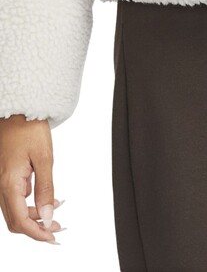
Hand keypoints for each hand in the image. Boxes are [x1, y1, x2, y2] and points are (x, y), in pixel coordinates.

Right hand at [0, 114, 65, 244]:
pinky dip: (31, 204)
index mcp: (9, 184)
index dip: (37, 233)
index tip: (53, 238)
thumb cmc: (30, 129)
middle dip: (37, 228)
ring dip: (35, 216)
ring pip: (14, 210)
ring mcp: (2, 181)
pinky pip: (16, 198)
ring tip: (57, 214)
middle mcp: (1, 186)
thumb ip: (46, 188)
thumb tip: (48, 216)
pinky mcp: (6, 176)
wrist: (19, 110)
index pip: (20, 221)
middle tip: (58, 229)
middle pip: (15, 220)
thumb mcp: (44, 158)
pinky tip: (49, 199)